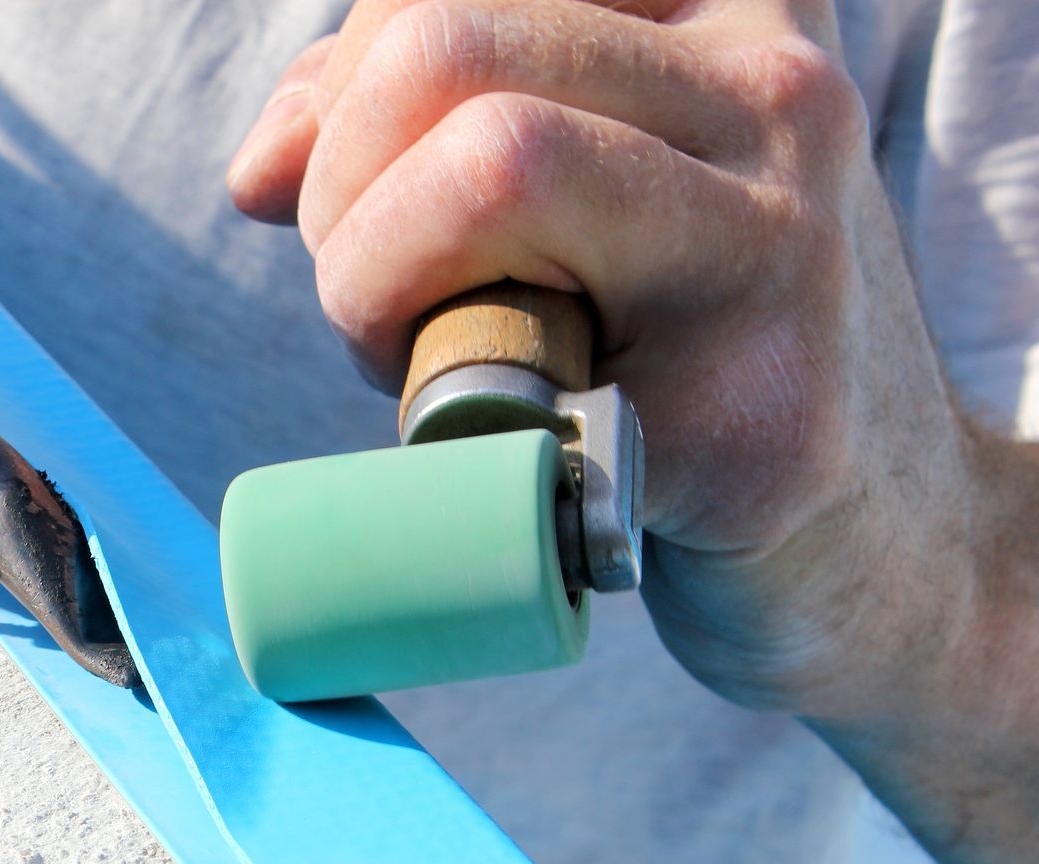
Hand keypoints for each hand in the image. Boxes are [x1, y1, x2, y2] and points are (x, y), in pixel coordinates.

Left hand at [226, 0, 970, 716]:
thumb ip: (426, 130)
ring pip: (491, 158)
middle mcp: (776, 90)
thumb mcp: (581, 186)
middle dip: (341, 188)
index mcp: (724, 6)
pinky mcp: (758, 406)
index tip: (355, 188)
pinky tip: (500, 441)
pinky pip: (520, 371)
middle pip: (442, 44)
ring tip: (429, 360)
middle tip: (374, 298)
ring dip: (374, 282)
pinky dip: (441, 409)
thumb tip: (267, 160)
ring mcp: (781, 241)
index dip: (348, 83)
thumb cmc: (683, 354)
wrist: (867, 540)